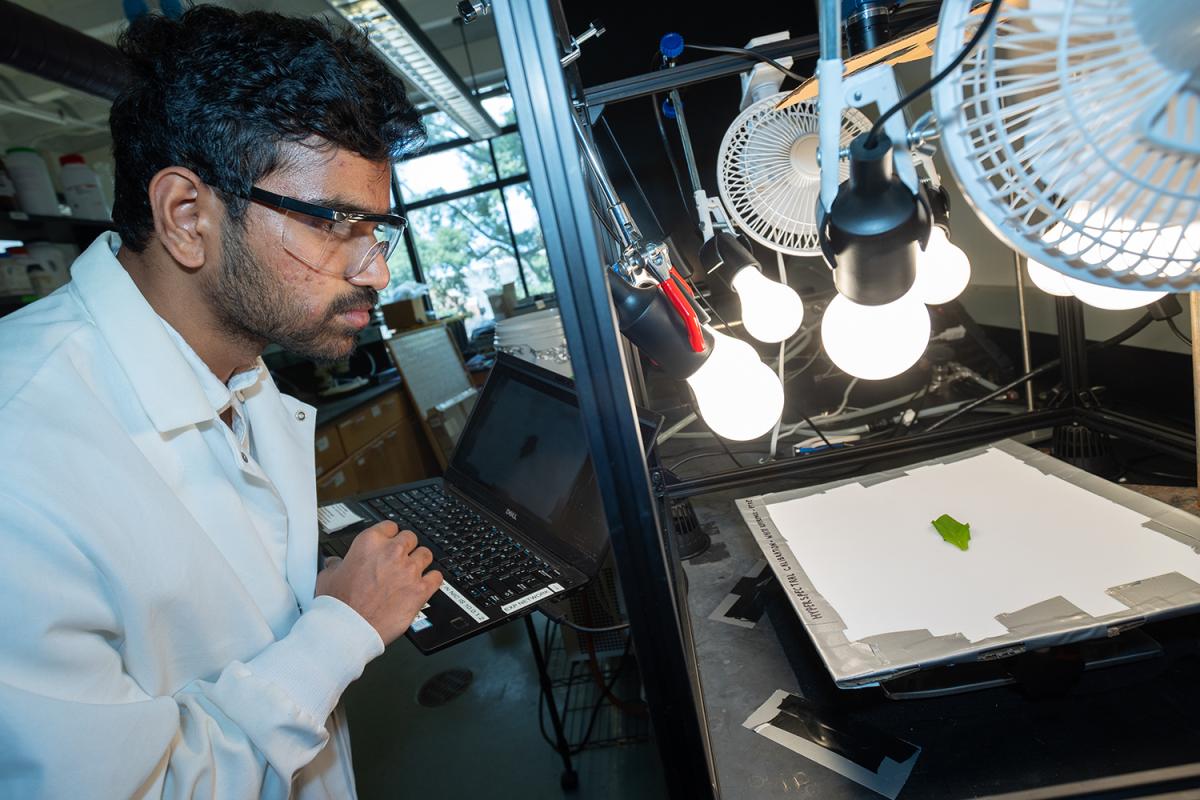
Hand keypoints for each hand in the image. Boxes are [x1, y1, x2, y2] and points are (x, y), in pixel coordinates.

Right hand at [315, 522, 442, 645]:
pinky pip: (437, 577)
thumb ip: (336, 564)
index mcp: (370, 542)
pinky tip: (426, 583)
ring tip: (413, 571)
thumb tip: (336, 563)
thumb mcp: (328, 576)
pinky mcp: (420, 589)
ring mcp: (409, 570)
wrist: (348, 628)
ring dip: (420, 561)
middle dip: (406, 547)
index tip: (389, 542)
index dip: (389, 536)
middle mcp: (392, 552)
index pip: (390, 526)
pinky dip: (432, 580)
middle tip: (399, 559)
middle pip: (410, 538)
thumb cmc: (338, 604)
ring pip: (426, 554)